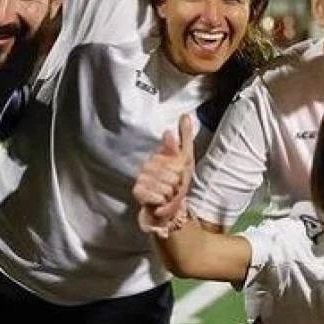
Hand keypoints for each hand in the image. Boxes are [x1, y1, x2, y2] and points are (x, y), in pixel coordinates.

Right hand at [135, 113, 195, 235]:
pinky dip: (164, 202)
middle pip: (173, 174)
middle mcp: (147, 165)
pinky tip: (160, 201)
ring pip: (167, 186)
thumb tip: (184, 116)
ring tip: (167, 195)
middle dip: (178, 184)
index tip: (180, 174)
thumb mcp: (185, 159)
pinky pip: (158, 196)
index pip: (175, 158)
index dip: (182, 170)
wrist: (167, 207)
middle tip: (174, 187)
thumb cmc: (177, 183)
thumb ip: (185, 138)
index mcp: (158, 156)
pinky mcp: (137, 191)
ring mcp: (141, 178)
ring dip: (172, 194)